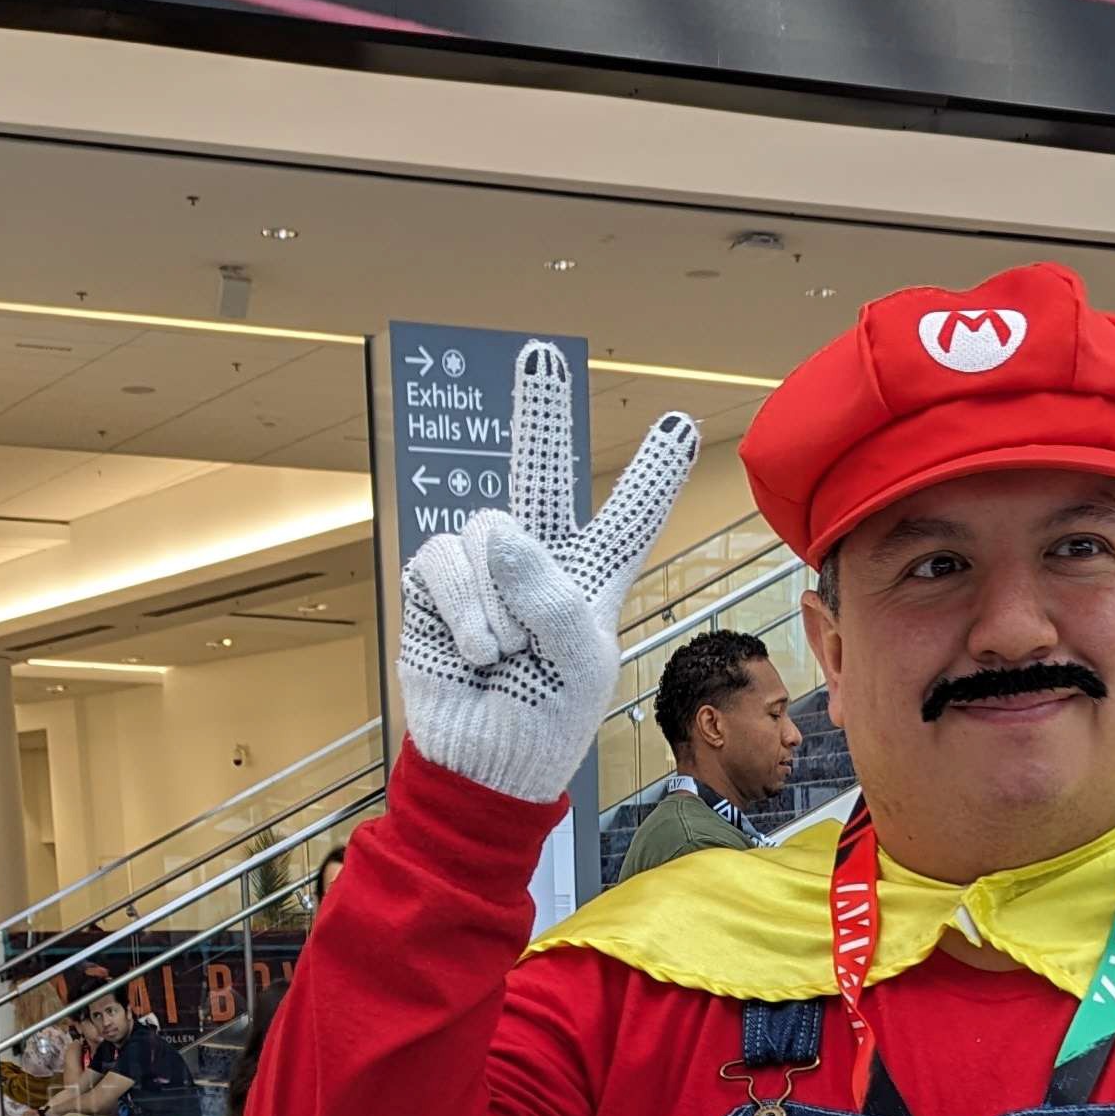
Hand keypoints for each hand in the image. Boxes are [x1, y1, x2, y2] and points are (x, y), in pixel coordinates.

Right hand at [398, 344, 699, 802]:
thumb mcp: (579, 661)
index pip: (629, 518)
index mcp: (591, 577)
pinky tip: (475, 651)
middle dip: (540, 412)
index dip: (653, 474)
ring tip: (504, 653)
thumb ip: (552, 593)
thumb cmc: (547, 717)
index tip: (679, 425)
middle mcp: (536, 559)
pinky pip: (443, 560)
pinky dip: (464, 610)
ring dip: (496, 605)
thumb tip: (499, 532)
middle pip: (540, 472)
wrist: (485, 760)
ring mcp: (483, 568)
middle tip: (538, 355)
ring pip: (487, 533)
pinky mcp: (435, 582)